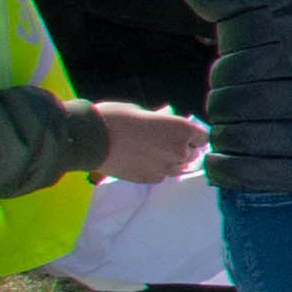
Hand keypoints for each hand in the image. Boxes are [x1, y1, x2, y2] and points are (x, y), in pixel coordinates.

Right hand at [86, 103, 206, 181]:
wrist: (90, 138)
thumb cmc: (116, 118)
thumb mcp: (144, 112)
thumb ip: (162, 121)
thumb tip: (167, 119)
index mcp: (182, 129)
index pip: (202, 137)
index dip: (193, 135)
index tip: (184, 134)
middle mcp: (179, 151)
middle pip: (192, 154)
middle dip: (182, 148)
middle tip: (162, 141)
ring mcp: (165, 168)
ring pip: (177, 167)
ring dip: (169, 160)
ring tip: (149, 151)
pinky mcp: (149, 179)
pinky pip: (160, 175)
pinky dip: (155, 169)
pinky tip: (140, 160)